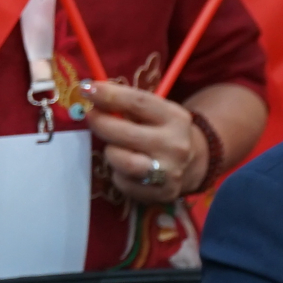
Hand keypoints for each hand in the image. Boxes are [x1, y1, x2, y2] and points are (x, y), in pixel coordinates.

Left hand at [81, 80, 205, 204]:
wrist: (194, 163)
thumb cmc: (164, 131)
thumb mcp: (157, 112)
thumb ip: (129, 104)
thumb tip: (92, 91)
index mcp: (175, 118)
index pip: (138, 102)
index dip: (110, 95)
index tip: (88, 89)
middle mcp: (174, 145)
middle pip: (125, 133)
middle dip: (101, 123)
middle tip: (92, 117)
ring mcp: (168, 172)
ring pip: (121, 161)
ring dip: (110, 152)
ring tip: (114, 147)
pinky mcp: (160, 194)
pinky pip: (122, 182)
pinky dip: (117, 173)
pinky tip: (124, 167)